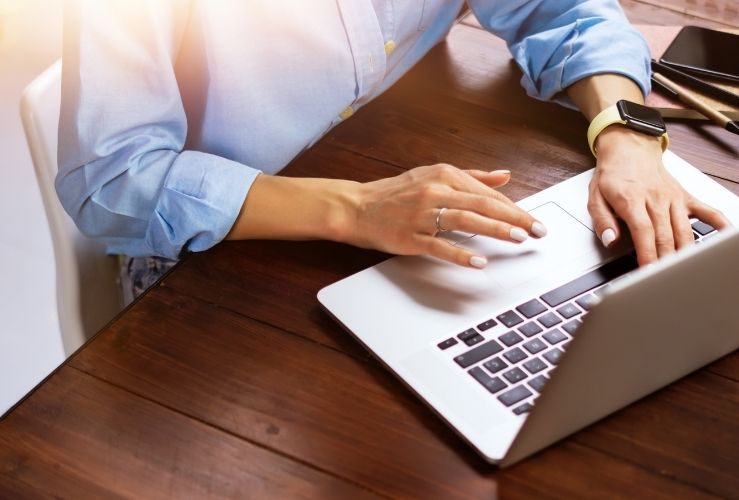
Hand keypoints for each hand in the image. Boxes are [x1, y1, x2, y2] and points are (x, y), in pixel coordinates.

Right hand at [342, 163, 546, 268]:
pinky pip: (439, 245)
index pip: (487, 193)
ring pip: (466, 221)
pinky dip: (460, 254)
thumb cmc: (396, 193)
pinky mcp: (410, 236)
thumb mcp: (434, 176)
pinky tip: (478, 261)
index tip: (533, 220)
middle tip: (536, 231)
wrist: (357, 207)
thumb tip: (504, 175)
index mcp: (444, 175)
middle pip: (482, 205)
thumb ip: (472, 176)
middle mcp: (435, 191)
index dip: (514, 208)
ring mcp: (422, 214)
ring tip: (517, 239)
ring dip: (495, 230)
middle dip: (514, 218)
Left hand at [588, 126, 729, 264]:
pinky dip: (719, 225)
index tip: (648, 271)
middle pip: (665, 235)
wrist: (629, 148)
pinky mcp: (685, 197)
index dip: (648, 253)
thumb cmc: (612, 174)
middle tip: (664, 280)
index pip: (644, 231)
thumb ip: (602, 221)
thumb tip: (610, 240)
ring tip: (684, 271)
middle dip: (666, 260)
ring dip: (685, 252)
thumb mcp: (595, 197)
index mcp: (632, 199)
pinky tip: (724, 238)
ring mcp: (674, 198)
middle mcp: (656, 199)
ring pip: (684, 229)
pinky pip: (707, 211)